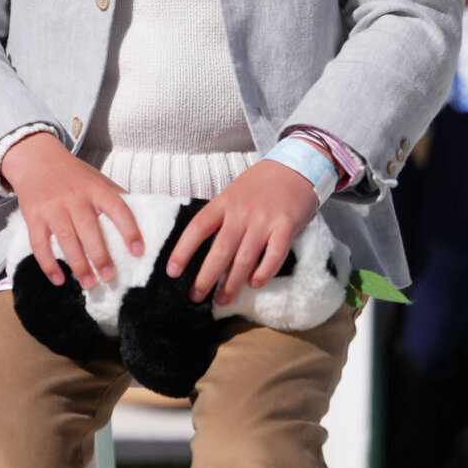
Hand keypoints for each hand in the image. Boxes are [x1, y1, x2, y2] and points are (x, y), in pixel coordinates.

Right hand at [1, 133, 142, 288]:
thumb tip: (144, 216)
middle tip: (110, 277)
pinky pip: (39, 243)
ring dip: (78, 264)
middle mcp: (74, 197)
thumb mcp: (97, 178)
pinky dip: (48, 264)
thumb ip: (116, 196)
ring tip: (89, 284)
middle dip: (100, 256)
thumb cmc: (73, 174)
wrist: (36, 158)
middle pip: (89, 229)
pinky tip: (59, 280)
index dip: (129, 230)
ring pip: (66, 239)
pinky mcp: (34, 216)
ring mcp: (52, 207)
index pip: (117, 208)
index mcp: (95, 188)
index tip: (139, 251)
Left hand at [167, 160, 319, 304]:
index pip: (197, 228)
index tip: (172, 272)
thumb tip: (202, 250)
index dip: (183, 251)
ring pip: (244, 258)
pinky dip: (264, 272)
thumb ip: (220, 218)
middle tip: (195, 296)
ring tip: (222, 300)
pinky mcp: (286, 227)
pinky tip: (254, 284)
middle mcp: (242, 212)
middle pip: (220, 249)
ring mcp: (264, 220)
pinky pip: (274, 255)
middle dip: (206, 277)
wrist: (295, 167)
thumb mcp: (233, 194)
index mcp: (224, 202)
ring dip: (232, 283)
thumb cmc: (260, 185)